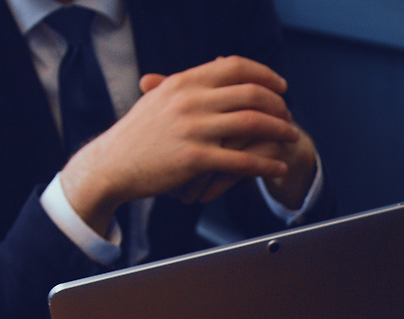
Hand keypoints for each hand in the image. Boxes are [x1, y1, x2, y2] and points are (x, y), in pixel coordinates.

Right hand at [60, 55, 302, 234]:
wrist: (111, 165)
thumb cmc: (137, 135)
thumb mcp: (159, 98)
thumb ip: (190, 83)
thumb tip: (219, 66)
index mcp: (183, 82)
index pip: (234, 66)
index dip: (264, 74)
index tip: (280, 85)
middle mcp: (190, 100)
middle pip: (250, 93)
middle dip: (277, 103)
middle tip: (289, 114)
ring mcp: (193, 129)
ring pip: (252, 123)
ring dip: (279, 131)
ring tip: (292, 137)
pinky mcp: (195, 159)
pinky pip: (241, 161)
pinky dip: (265, 163)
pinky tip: (278, 167)